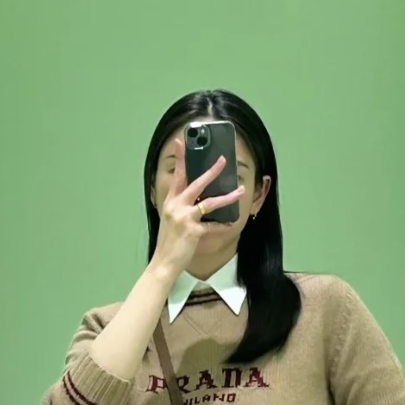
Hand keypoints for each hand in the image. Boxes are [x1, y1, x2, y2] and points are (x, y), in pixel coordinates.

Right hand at [152, 138, 244, 280]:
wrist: (164, 262)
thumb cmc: (168, 243)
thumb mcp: (169, 221)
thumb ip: (180, 208)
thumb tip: (195, 201)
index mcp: (170, 203)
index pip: (177, 177)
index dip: (181, 159)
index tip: (181, 142)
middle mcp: (177, 207)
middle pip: (196, 183)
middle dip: (211, 171)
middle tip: (223, 160)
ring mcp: (185, 218)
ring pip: (210, 202)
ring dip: (227, 196)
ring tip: (240, 190)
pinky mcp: (193, 231)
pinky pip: (213, 226)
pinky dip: (223, 226)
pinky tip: (232, 223)